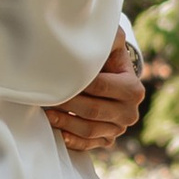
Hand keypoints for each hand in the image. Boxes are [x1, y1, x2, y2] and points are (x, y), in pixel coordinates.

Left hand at [46, 31, 143, 152]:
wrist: (112, 79)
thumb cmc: (108, 59)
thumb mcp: (112, 44)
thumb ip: (109, 37)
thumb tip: (96, 33)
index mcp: (133, 89)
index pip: (100, 87)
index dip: (76, 82)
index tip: (55, 77)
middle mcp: (129, 113)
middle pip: (93, 110)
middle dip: (67, 103)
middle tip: (46, 96)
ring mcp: (119, 129)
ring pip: (89, 130)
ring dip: (65, 122)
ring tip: (46, 113)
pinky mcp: (108, 140)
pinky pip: (88, 145)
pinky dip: (72, 140)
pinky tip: (58, 131)